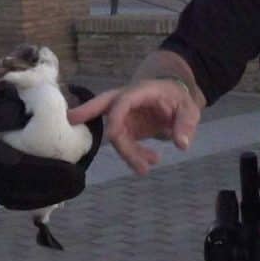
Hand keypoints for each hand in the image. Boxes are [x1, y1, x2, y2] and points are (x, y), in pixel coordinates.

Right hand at [68, 79, 200, 175]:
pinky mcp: (126, 128)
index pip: (123, 101)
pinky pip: (124, 143)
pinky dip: (134, 155)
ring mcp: (125, 115)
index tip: (113, 135)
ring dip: (128, 152)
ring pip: (116, 134)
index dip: (116, 117)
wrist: (174, 100)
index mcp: (141, 91)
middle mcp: (127, 101)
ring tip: (146, 168)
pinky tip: (149, 163)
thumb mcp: (189, 109)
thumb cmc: (179, 99)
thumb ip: (185, 124)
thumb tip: (181, 144)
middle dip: (86, 111)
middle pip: (103, 104)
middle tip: (70, 119)